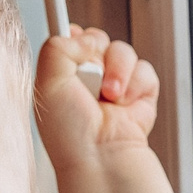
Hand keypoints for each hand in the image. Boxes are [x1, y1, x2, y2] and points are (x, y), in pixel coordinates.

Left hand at [34, 26, 176, 192]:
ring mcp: (116, 85)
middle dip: (97, 53)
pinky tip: (125, 104)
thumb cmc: (70, 131)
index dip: (77, 36)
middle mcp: (89, 77)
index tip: (75, 39)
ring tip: (109, 96)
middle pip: (99, 38)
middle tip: (90, 77)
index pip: (72, 37)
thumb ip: (58, 46)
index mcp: (63, 73)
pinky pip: (145, 70)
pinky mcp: (140, 94)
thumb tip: (84, 36)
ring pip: (123, 51)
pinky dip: (136, 85)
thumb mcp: (47, 82)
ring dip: (117, 71)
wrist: (101, 157)